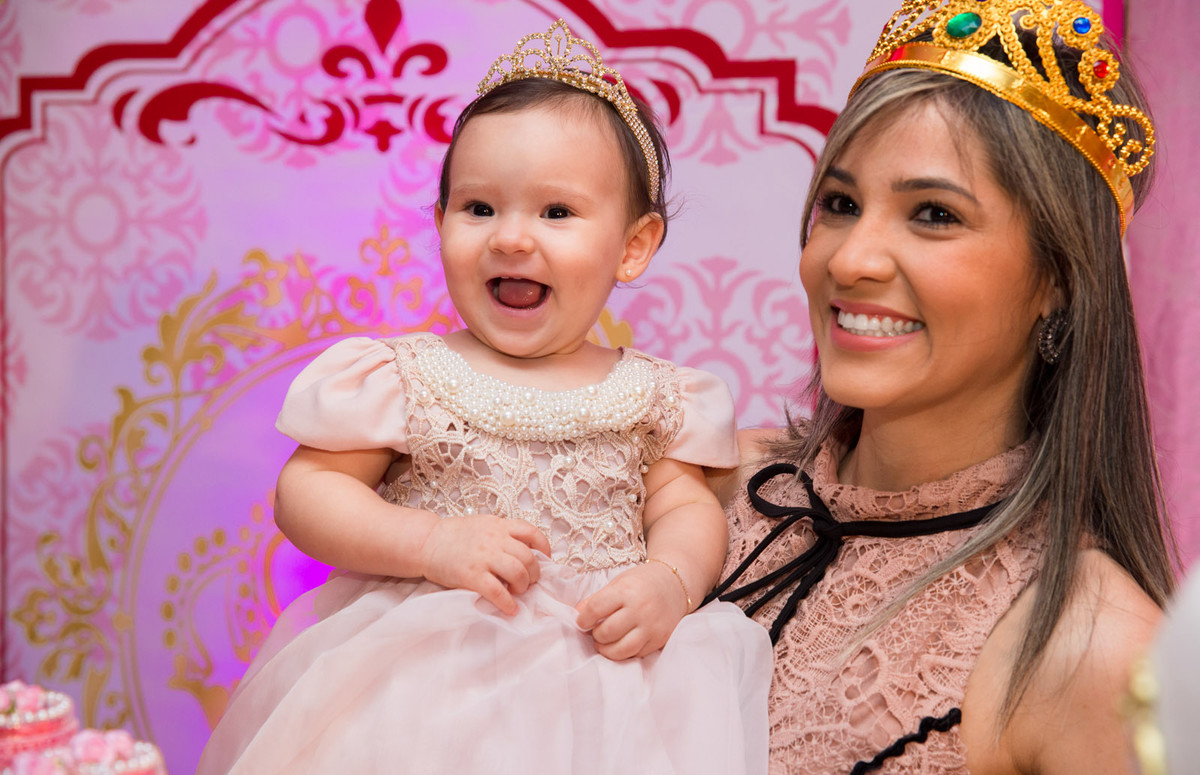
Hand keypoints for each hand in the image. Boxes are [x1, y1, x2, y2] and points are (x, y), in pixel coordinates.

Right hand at [418, 515, 551, 615]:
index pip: (531, 532)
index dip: (544, 548)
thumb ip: (502, 534)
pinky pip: (498, 592)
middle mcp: (495, 539)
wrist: (427, 542)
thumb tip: (524, 552)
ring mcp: (484, 557)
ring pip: (518, 573)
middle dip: (535, 573)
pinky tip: (510, 609)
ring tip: (518, 592)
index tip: (545, 559)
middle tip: (530, 582)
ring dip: (524, 586)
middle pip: (528, 557)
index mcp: (499, 525)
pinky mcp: (472, 575)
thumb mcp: (483, 525)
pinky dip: (508, 603)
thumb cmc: (454, 536)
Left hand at [575, 562, 688, 659]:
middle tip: (595, 631)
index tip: (582, 622)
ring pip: (621, 650)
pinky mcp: (660, 639)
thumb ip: (597, 598)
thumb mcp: (618, 582)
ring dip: (606, 649)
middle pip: (607, 632)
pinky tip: (620, 643)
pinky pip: (635, 654)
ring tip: (604, 642)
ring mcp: (651, 626)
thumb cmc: (642, 582)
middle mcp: (640, 609)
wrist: (675, 585)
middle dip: (595, 635)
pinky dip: (623, 652)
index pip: (596, 609)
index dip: (583, 618)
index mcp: (626, 590)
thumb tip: (577, 614)